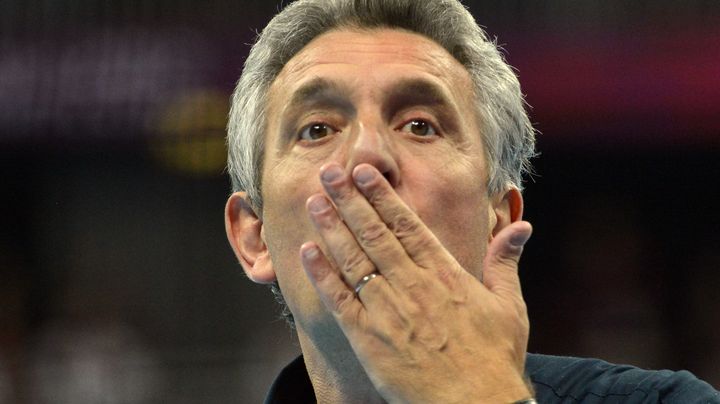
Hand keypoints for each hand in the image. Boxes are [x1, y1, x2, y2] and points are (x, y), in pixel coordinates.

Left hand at [301, 162, 532, 402]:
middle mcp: (413, 286)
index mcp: (445, 274)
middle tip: (329, 171)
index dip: (382, 196)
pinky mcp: (368, 339)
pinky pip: (340, 300)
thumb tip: (522, 227)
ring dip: (332, 227)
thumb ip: (505, 263)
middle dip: (349, 199)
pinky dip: (322, 275)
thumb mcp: (509, 306)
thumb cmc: (494, 359)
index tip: (363, 172)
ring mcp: (388, 311)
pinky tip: (307, 252)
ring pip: (354, 260)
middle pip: (375, 234)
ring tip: (314, 200)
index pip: (407, 225)